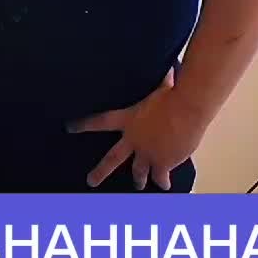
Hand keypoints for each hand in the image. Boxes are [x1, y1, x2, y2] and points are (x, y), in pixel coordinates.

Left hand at [67, 70, 201, 190]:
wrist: (187, 109)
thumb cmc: (174, 93)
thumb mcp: (160, 87)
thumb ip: (160, 82)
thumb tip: (168, 70)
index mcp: (128, 119)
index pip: (100, 122)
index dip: (83, 125)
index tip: (69, 128)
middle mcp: (134, 139)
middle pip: (112, 158)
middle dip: (100, 171)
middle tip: (91, 181)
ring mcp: (147, 154)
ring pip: (138, 172)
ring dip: (138, 180)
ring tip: (138, 185)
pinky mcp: (163, 163)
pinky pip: (160, 177)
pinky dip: (163, 182)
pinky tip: (164, 186)